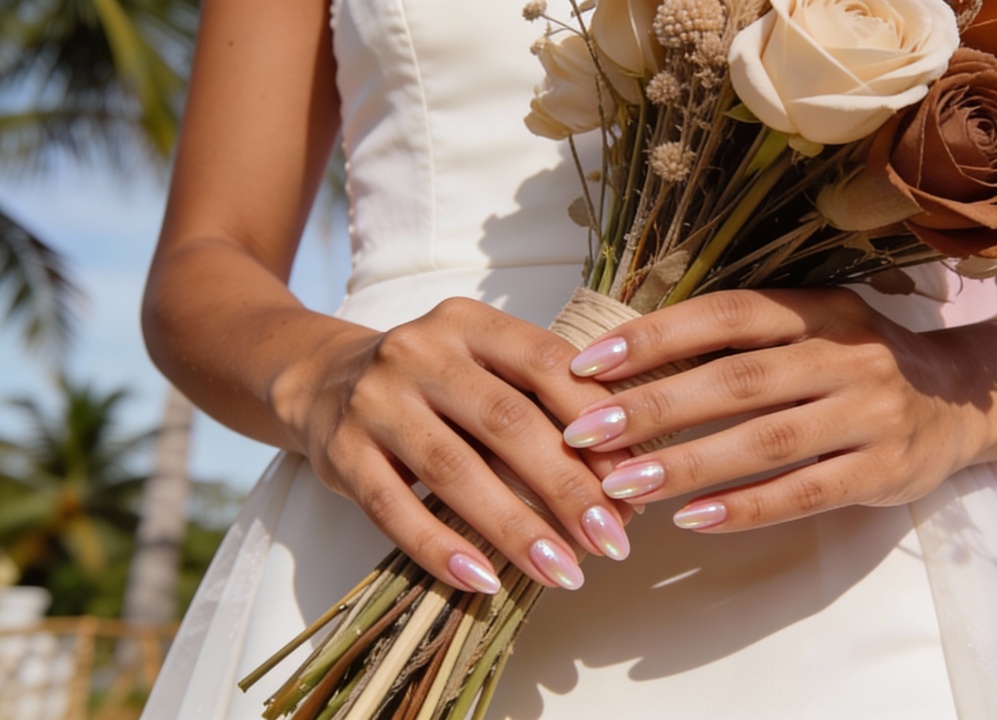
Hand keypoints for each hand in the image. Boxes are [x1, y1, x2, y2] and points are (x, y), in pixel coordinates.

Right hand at [273, 297, 631, 591]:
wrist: (321, 380)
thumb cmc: (433, 383)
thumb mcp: (484, 366)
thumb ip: (541, 403)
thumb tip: (621, 475)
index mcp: (471, 323)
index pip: (545, 363)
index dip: (594, 419)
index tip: (631, 477)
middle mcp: (421, 352)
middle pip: (506, 422)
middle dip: (567, 487)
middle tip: (612, 539)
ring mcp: (376, 401)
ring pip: (454, 470)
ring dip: (514, 528)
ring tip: (563, 571)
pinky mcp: (342, 453)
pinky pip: (394, 509)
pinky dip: (441, 549)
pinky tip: (485, 581)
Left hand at [561, 288, 995, 531]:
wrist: (964, 400)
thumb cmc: (857, 363)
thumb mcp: (813, 329)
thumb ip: (743, 339)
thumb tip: (632, 361)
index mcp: (819, 308)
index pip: (727, 314)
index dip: (655, 336)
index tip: (587, 365)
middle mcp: (847, 353)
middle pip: (738, 379)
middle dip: (655, 407)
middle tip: (586, 433)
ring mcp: (872, 412)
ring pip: (768, 440)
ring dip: (689, 463)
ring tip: (623, 484)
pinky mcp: (885, 469)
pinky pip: (806, 492)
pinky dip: (746, 507)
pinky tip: (693, 519)